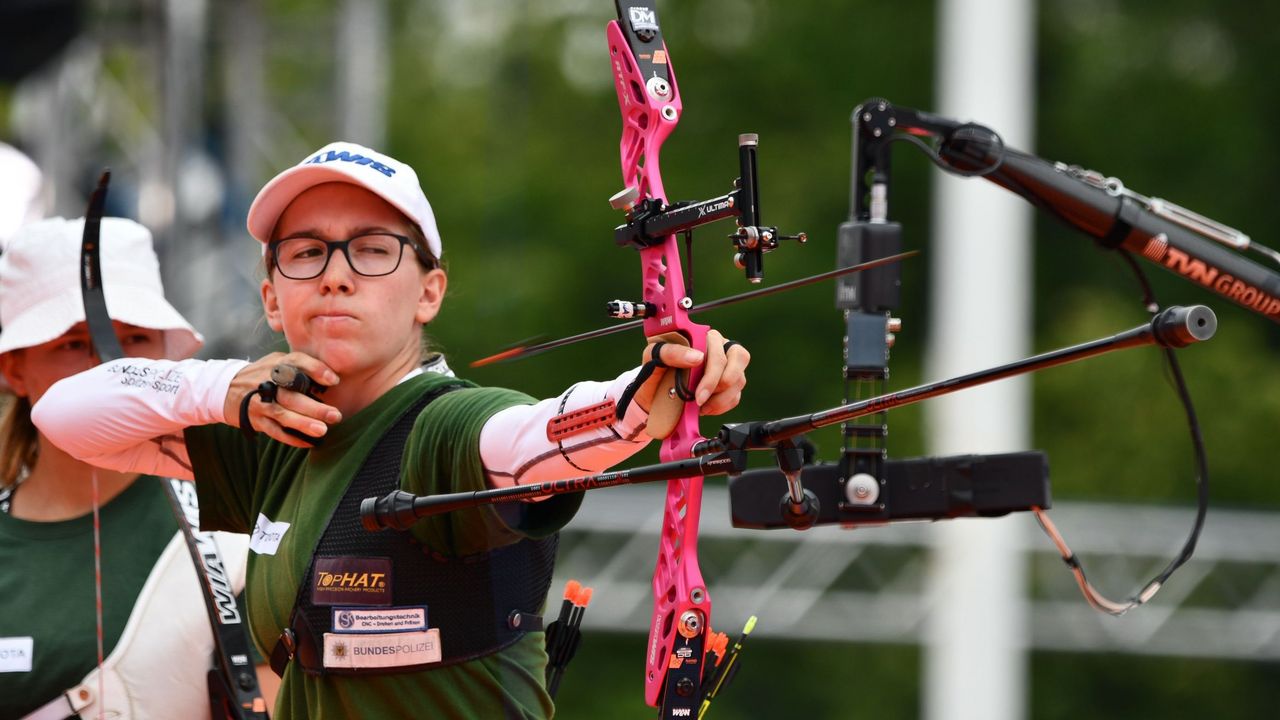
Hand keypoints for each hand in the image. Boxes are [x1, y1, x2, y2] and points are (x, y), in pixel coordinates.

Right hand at [224, 352, 342, 447]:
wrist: (226, 388)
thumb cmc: (264, 374)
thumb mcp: (278, 362)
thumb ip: (300, 368)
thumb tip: (332, 380)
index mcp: (277, 364)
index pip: (297, 362)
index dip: (315, 370)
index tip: (334, 380)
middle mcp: (267, 382)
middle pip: (291, 395)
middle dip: (314, 407)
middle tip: (335, 415)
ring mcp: (260, 403)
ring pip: (282, 415)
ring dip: (303, 424)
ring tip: (322, 430)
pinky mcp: (255, 420)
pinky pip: (274, 431)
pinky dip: (292, 438)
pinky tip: (308, 443)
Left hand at [634, 328, 749, 416]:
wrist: (652, 395)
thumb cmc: (654, 370)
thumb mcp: (653, 357)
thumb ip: (671, 352)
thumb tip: (697, 357)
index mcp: (702, 336)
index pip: (718, 345)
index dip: (712, 370)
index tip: (698, 392)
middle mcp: (718, 347)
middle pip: (739, 357)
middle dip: (721, 384)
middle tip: (701, 400)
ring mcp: (727, 366)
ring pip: (740, 379)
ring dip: (721, 398)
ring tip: (700, 405)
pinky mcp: (729, 385)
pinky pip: (736, 396)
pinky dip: (722, 406)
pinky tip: (705, 408)